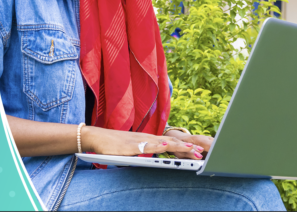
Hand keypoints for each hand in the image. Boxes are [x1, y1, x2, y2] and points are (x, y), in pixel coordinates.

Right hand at [81, 126, 205, 158]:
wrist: (96, 137)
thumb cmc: (113, 145)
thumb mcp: (132, 150)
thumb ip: (144, 153)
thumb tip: (154, 159)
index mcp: (148, 140)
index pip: (170, 143)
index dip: (184, 147)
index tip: (196, 152)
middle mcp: (146, 138)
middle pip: (170, 142)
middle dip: (186, 148)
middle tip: (200, 153)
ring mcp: (139, 141)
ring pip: (162, 142)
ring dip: (177, 146)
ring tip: (190, 149)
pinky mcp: (131, 145)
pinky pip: (146, 145)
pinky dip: (157, 145)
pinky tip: (166, 146)